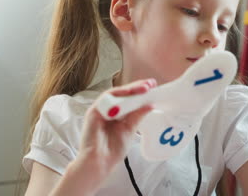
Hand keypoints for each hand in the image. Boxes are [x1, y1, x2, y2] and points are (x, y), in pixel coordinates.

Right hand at [51, 78, 156, 195]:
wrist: (99, 163)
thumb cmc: (112, 150)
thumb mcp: (130, 130)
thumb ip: (137, 116)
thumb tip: (150, 104)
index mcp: (116, 114)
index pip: (129, 99)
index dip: (140, 93)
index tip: (154, 87)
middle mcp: (108, 110)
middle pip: (123, 94)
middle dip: (137, 88)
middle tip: (151, 84)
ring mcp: (100, 110)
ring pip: (116, 94)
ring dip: (130, 89)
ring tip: (144, 87)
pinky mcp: (93, 111)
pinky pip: (106, 98)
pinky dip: (118, 94)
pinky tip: (130, 92)